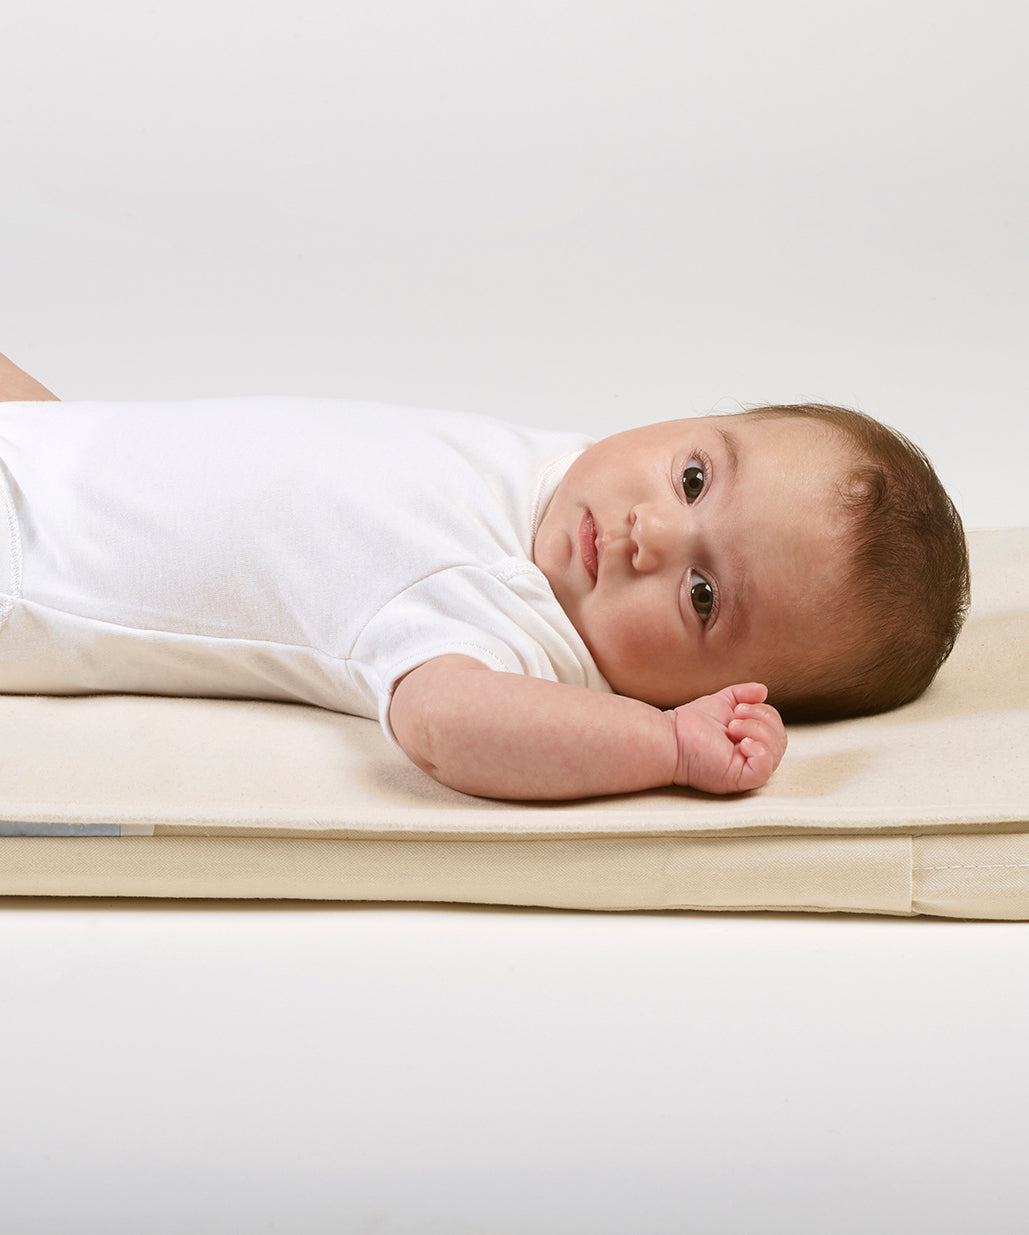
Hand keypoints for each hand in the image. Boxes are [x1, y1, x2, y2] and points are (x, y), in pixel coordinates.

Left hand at [670, 682, 786, 793]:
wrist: (671, 737)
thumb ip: (743, 695)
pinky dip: (759, 751)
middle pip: (780, 740)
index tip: (739, 707)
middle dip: (762, 720)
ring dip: (756, 731)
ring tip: (732, 727)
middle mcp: (751, 759)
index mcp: (750, 743)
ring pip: (775, 752)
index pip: (776, 729)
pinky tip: (741, 742)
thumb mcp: (723, 703)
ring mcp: (746, 770)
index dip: (765, 713)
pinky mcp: (739, 780)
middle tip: (735, 716)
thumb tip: (763, 690)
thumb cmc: (691, 725)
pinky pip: (764, 769)